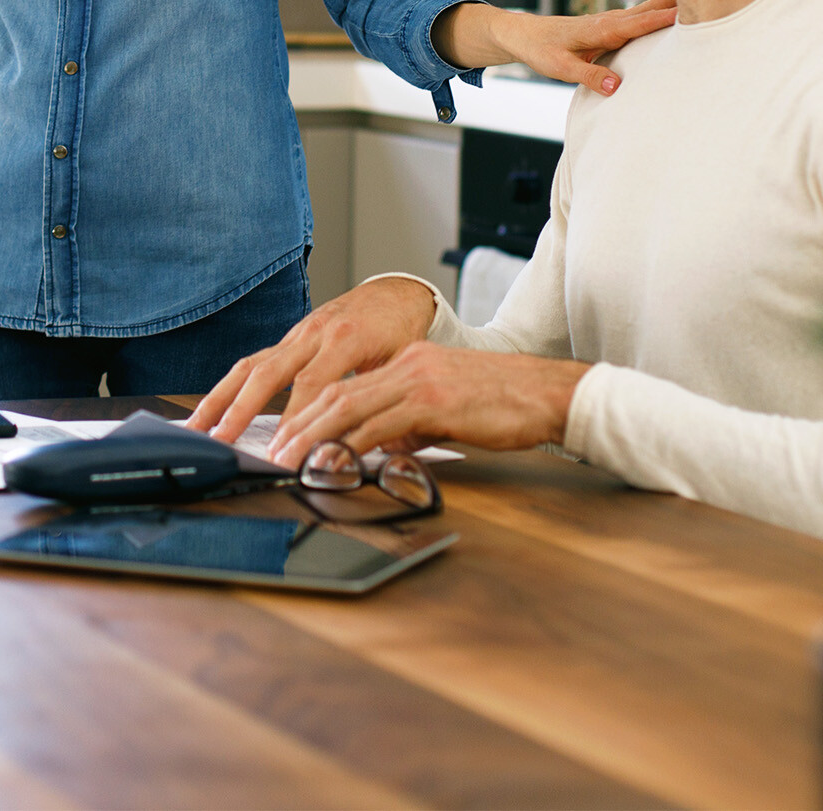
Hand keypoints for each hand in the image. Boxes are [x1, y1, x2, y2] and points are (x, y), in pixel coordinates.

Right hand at [186, 276, 439, 447]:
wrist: (396, 295)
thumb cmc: (401, 333)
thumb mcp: (400, 364)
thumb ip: (377, 396)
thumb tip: (361, 441)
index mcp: (346, 338)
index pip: (311, 385)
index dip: (294, 421)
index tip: (280, 453)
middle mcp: (313, 333)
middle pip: (267, 372)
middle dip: (239, 411)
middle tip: (221, 442)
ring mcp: (296, 334)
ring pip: (250, 366)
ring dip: (220, 399)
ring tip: (198, 430)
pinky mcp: (287, 339)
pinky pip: (253, 363)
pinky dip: (229, 388)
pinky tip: (212, 411)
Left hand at [264, 342, 589, 468]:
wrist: (551, 394)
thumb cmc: (508, 405)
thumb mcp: (449, 413)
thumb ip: (414, 427)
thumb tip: (386, 450)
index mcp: (410, 362)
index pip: (348, 386)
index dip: (311, 411)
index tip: (286, 436)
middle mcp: (409, 364)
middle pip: (338, 393)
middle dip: (299, 424)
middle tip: (272, 451)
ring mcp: (420, 379)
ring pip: (351, 406)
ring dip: (315, 436)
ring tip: (289, 459)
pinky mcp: (436, 401)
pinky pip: (384, 424)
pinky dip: (355, 444)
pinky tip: (337, 460)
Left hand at [436, 0, 677, 94]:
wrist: (524, 34)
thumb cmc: (540, 50)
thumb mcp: (560, 68)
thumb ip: (588, 76)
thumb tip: (616, 87)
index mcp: (601, 29)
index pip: (640, 23)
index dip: (666, 18)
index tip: (692, 14)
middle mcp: (610, 20)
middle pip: (651, 8)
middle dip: (678, 2)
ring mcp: (613, 20)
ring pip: (649, 8)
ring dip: (674, 2)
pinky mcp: (612, 24)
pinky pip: (642, 15)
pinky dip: (662, 9)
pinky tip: (677, 9)